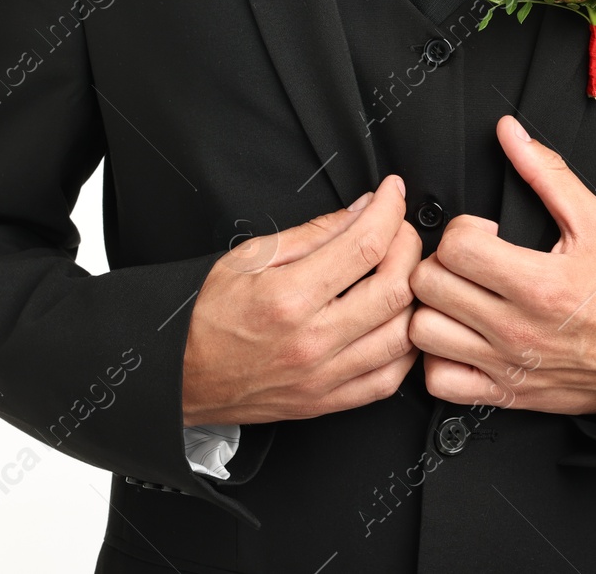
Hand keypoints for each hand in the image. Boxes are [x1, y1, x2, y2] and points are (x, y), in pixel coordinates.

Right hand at [182, 175, 420, 425]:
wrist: (181, 375)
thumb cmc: (208, 317)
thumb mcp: (249, 257)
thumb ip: (312, 234)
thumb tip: (360, 212)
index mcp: (289, 297)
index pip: (364, 246)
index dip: (390, 211)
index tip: (393, 194)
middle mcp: (311, 340)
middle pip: (395, 288)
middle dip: (409, 247)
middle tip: (399, 230)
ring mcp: (323, 376)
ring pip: (402, 335)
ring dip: (414, 296)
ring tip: (402, 272)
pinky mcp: (327, 402)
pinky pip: (389, 379)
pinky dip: (406, 347)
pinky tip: (398, 322)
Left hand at [409, 117, 595, 414]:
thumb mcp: (594, 223)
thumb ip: (546, 174)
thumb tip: (511, 135)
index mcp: (536, 282)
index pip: (456, 247)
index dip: (463, 231)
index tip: (483, 235)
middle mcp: (515, 327)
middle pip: (429, 286)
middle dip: (440, 264)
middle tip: (465, 263)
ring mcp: (505, 363)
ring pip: (423, 333)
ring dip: (432, 310)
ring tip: (456, 298)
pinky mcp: (503, 393)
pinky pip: (439, 381)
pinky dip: (438, 360)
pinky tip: (458, 338)